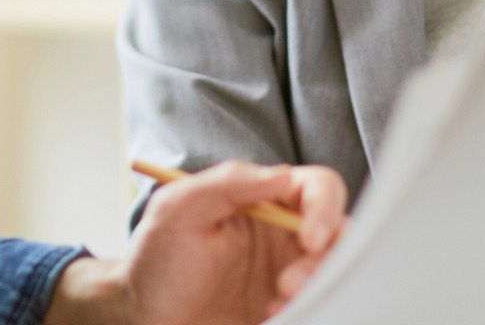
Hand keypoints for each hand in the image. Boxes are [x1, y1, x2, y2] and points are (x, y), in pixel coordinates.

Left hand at [47, 161, 347, 324]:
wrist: (142, 319)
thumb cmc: (156, 259)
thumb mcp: (177, 208)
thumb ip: (227, 183)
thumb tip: (283, 175)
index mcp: (265, 199)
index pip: (318, 188)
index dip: (325, 208)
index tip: (309, 240)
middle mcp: (285, 234)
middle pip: (341, 233)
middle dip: (327, 259)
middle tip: (289, 284)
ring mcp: (290, 274)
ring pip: (336, 274)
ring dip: (317, 289)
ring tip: (277, 304)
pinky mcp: (289, 308)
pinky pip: (321, 305)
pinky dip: (306, 311)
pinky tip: (270, 317)